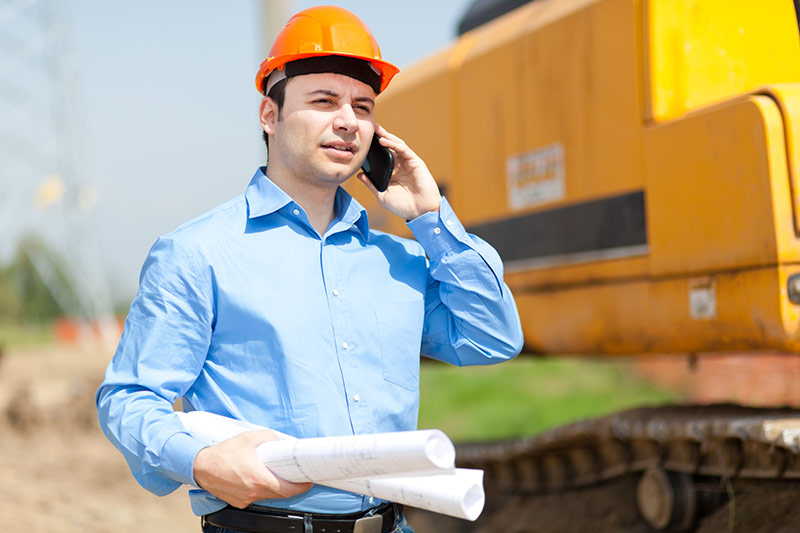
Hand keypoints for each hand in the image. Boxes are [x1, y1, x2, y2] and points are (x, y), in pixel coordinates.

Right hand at [193, 430, 311, 508]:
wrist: (201, 466)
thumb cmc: (224, 453)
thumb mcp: (250, 437)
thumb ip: (268, 438)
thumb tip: (280, 442)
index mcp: (259, 478)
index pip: (287, 489)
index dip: (301, 486)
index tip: (307, 481)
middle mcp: (253, 491)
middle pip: (279, 493)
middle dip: (289, 486)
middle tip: (295, 476)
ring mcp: (245, 499)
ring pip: (267, 496)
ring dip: (274, 488)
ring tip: (276, 475)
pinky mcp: (238, 502)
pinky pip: (255, 497)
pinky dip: (260, 490)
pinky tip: (258, 479)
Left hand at [357, 124, 440, 219]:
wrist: (421, 212)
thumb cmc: (403, 206)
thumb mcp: (382, 195)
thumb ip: (371, 185)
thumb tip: (359, 175)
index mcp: (392, 173)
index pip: (381, 157)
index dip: (372, 149)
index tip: (361, 141)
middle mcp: (399, 166)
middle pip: (388, 147)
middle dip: (379, 137)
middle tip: (368, 127)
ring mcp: (407, 163)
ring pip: (396, 145)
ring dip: (386, 136)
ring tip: (375, 129)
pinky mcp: (415, 162)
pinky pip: (403, 149)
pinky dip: (393, 143)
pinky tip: (383, 140)